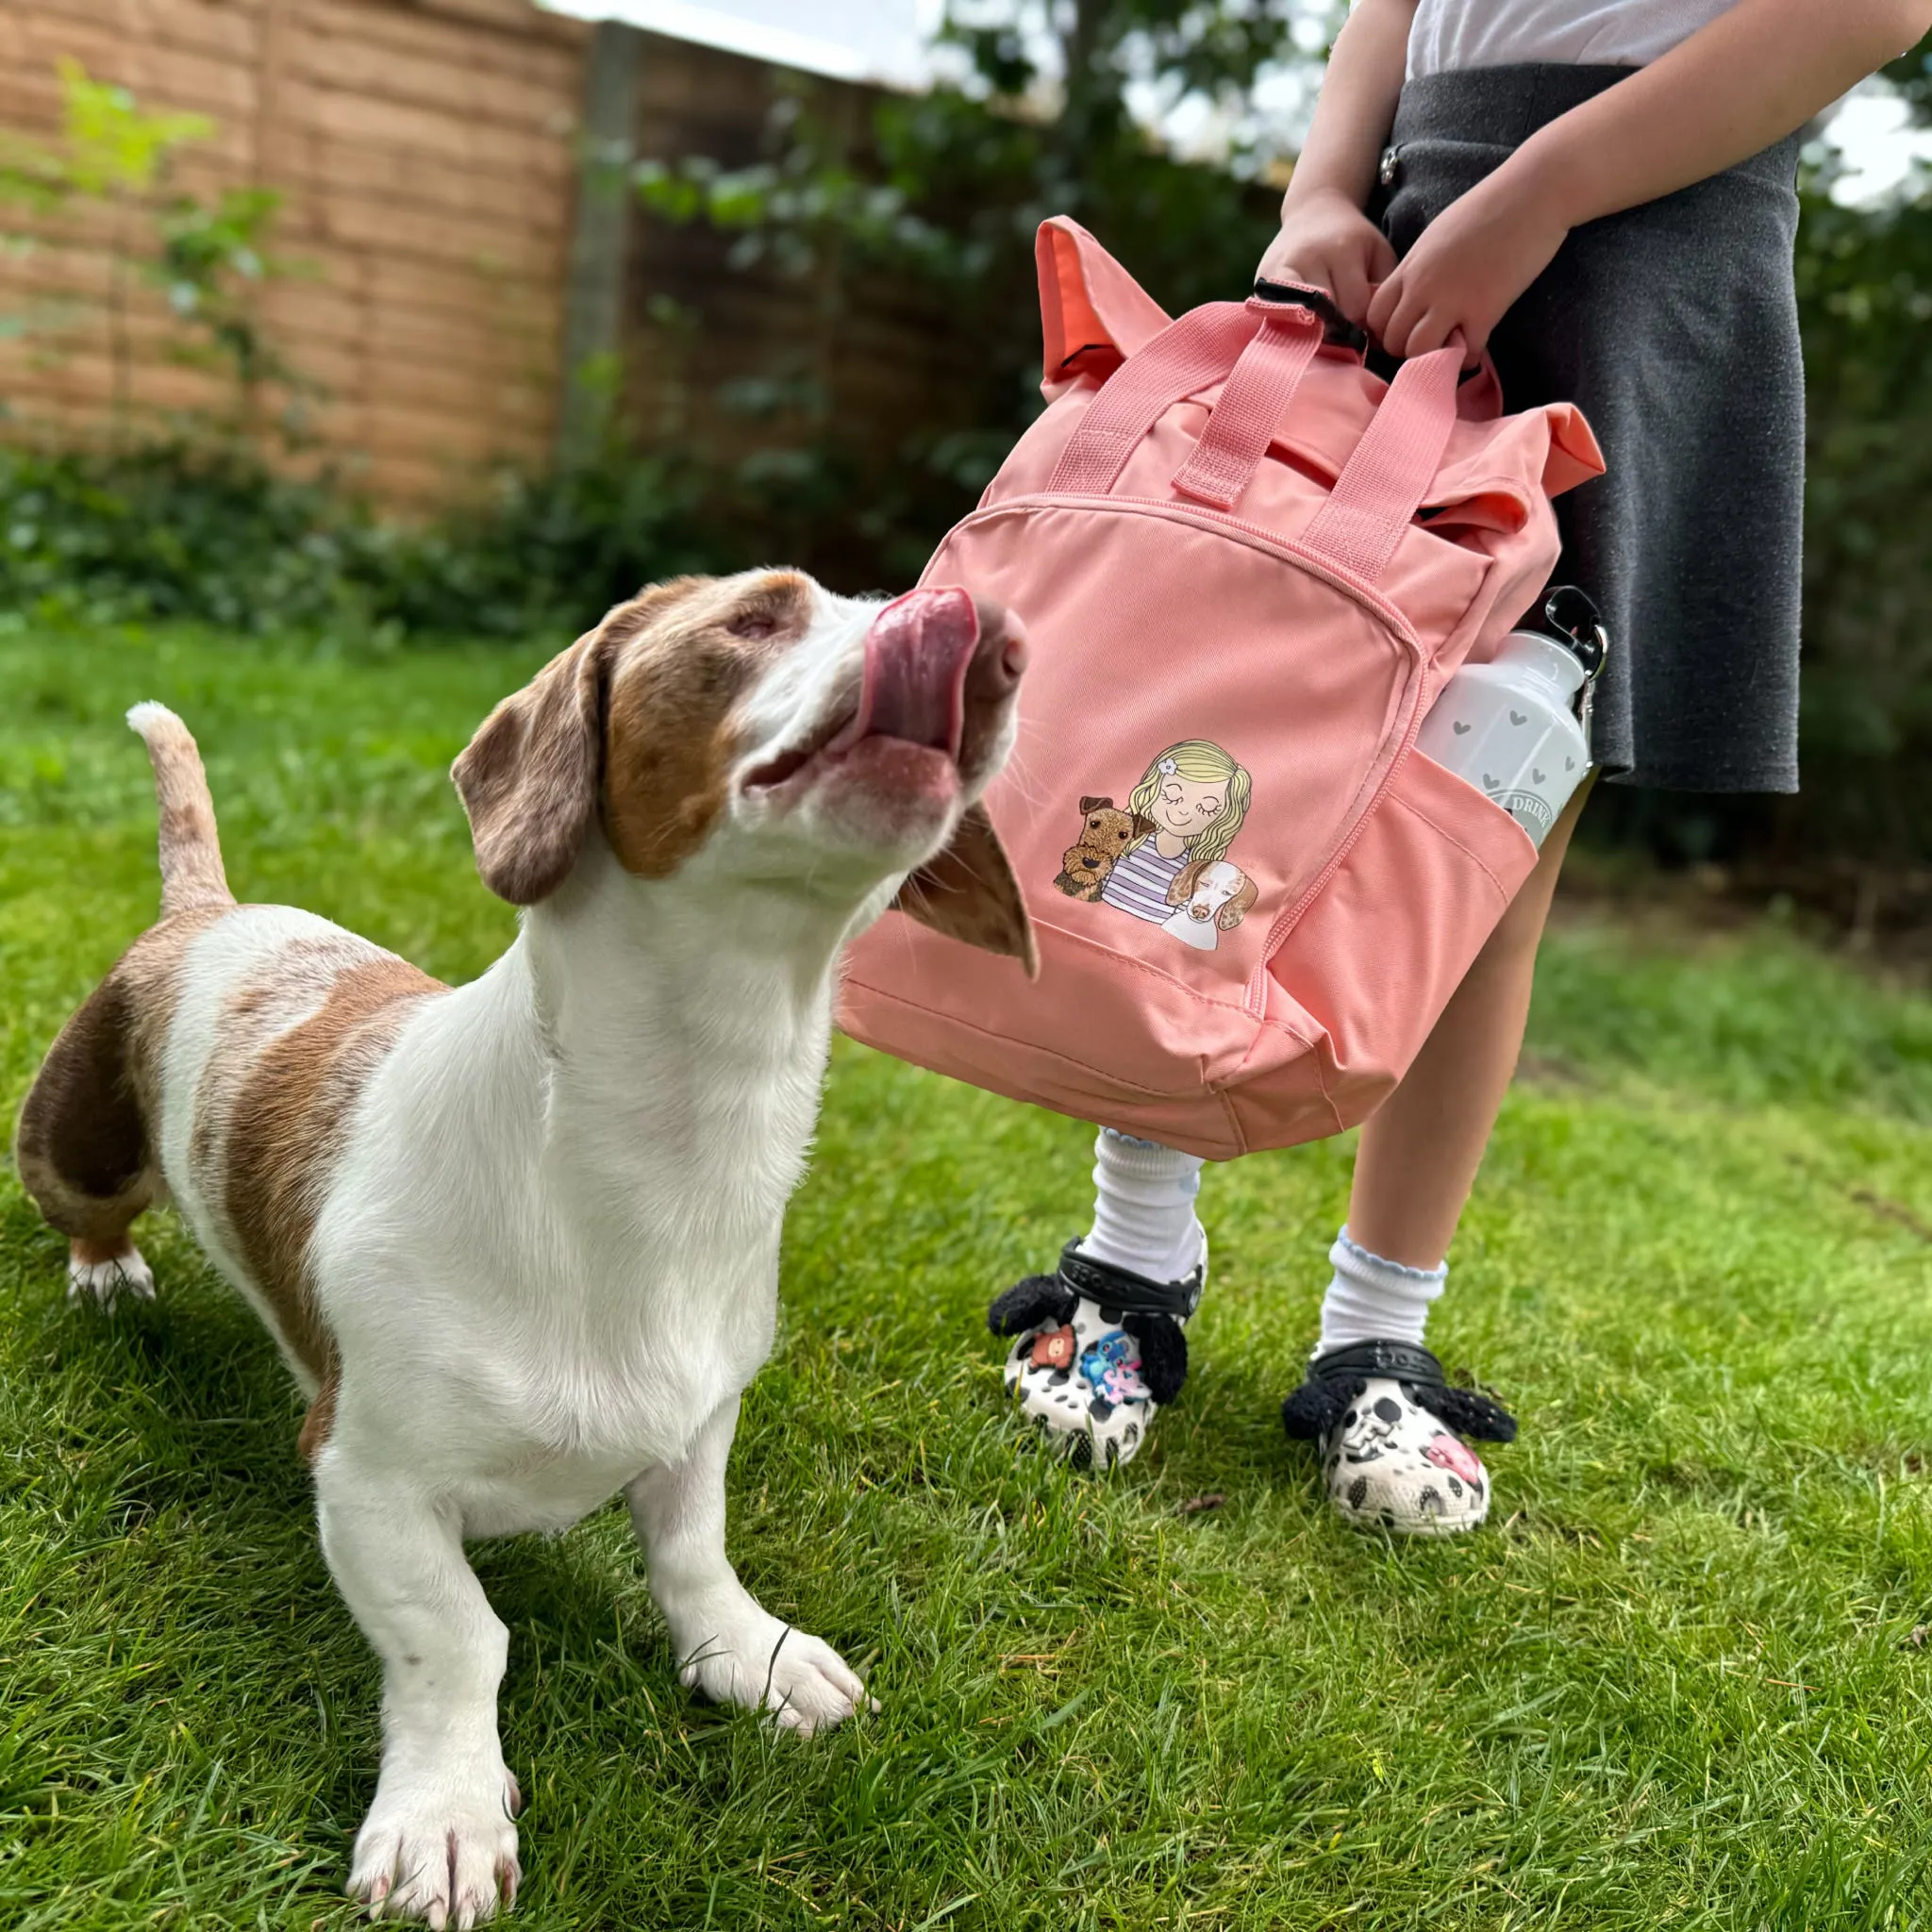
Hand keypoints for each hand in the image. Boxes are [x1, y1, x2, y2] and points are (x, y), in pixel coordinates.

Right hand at [1255, 186, 1395, 328]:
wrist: (1314, 212)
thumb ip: (1382, 291)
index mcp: (1342, 250)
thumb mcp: (1379, 256)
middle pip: (1326, 319)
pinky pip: (1277, 318)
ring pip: (1300, 324)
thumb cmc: (1353, 242)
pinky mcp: (1261, 282)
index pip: (1355, 308)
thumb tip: (1372, 336)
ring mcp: (1279, 270)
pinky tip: (1300, 323)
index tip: (1364, 320)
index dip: (1363, 322)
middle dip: (1337, 328)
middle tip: (1342, 322)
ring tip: (1322, 324)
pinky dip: (1290, 326)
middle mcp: (1307, 258)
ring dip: (1313, 332)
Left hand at [1366, 164, 1570, 362]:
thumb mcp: (1437, 234)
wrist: (1532, 193)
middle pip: (1391, 339)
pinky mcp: (1485, 310)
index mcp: (1411, 265)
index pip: (1375, 314)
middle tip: (1429, 345)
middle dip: (1405, 351)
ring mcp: (1452, 300)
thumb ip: (1420, 266)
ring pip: (1418, 352)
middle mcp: (1423, 286)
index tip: (1405, 332)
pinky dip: (1469, 358)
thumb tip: (1413, 293)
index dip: (1385, 330)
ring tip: (1449, 349)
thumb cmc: (1488, 206)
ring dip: (1432, 359)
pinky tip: (1476, 347)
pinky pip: (1466, 353)